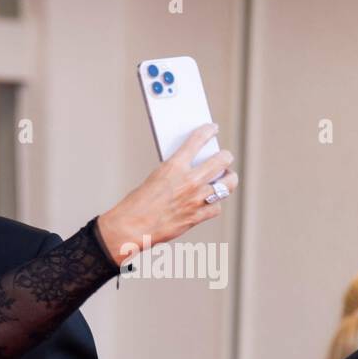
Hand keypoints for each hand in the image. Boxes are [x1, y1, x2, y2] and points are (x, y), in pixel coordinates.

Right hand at [96, 123, 238, 264]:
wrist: (129, 229)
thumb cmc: (135, 205)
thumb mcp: (154, 179)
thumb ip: (174, 173)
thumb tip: (191, 170)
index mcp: (174, 167)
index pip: (198, 140)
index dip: (208, 131)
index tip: (212, 129)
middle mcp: (189, 181)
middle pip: (223, 160)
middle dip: (225, 157)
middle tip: (223, 158)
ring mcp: (195, 200)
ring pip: (228, 184)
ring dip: (228, 180)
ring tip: (225, 179)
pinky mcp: (196, 217)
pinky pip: (216, 208)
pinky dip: (213, 205)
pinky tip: (209, 203)